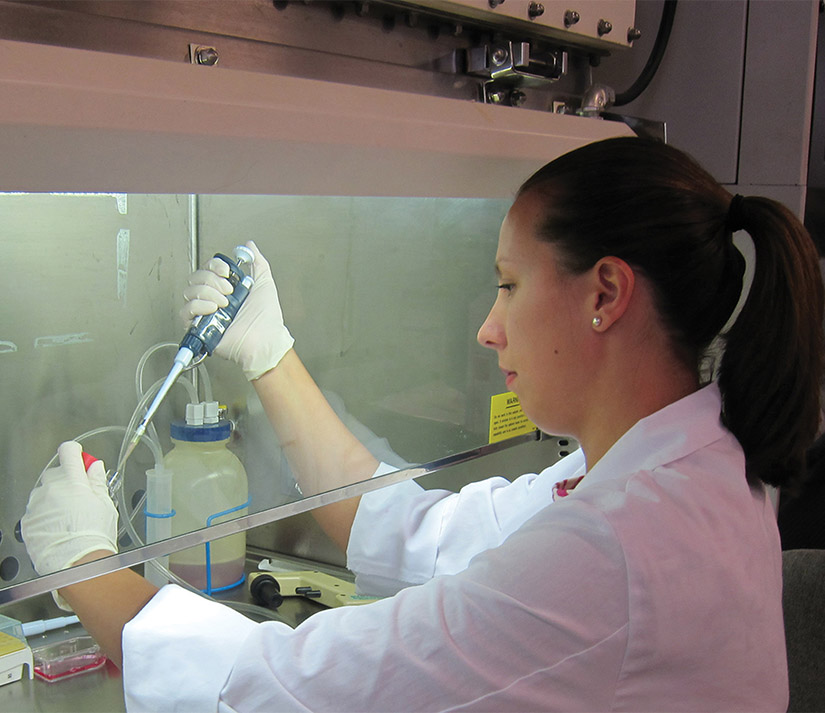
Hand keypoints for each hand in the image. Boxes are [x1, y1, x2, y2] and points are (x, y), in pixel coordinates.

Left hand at [22, 442, 117, 577]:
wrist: (76, 563)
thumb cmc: (94, 535)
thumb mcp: (105, 504)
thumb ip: (97, 481)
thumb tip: (95, 467)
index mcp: (72, 480)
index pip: (68, 451)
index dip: (75, 453)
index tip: (80, 460)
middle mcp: (50, 488)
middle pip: (56, 472)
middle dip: (67, 479)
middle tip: (81, 496)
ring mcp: (36, 505)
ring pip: (44, 492)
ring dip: (54, 497)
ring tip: (69, 517)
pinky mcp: (27, 521)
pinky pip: (36, 510)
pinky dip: (45, 514)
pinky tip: (58, 527)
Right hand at [180, 240, 294, 380]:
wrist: (265, 340)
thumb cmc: (268, 319)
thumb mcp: (265, 283)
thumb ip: (257, 262)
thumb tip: (250, 246)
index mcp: (227, 288)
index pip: (208, 268)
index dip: (215, 265)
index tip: (227, 272)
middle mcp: (215, 298)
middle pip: (196, 277)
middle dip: (213, 280)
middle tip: (229, 291)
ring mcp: (206, 312)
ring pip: (190, 291)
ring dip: (208, 293)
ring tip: (225, 304)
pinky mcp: (200, 327)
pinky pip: (186, 311)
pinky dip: (198, 306)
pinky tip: (213, 309)